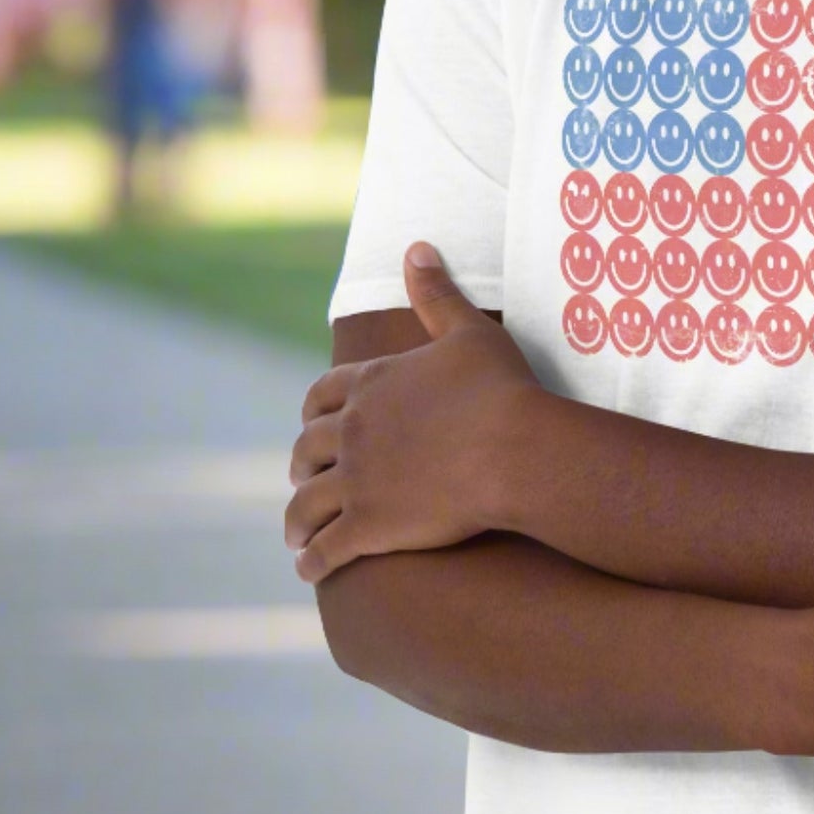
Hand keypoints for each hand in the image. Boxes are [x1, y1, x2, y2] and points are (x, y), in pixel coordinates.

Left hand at [284, 243, 543, 582]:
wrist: (516, 449)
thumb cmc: (501, 388)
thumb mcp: (468, 331)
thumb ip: (436, 292)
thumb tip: (415, 246)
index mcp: (371, 382)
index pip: (321, 395)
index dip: (314, 412)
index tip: (314, 423)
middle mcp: (353, 430)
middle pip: (308, 448)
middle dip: (304, 464)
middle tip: (306, 477)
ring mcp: (356, 480)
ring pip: (306, 503)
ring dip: (297, 520)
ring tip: (298, 534)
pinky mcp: (367, 525)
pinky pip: (325, 548)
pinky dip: (313, 559)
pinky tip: (312, 567)